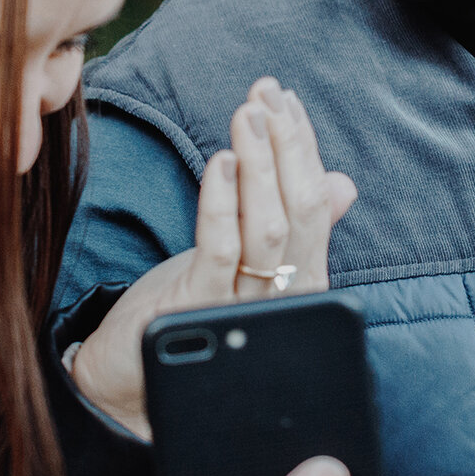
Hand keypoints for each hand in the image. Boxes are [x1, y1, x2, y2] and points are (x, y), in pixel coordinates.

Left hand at [72, 80, 355, 438]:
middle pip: (301, 209)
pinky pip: (222, 251)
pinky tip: (221, 162)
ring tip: (248, 113)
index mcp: (302, 277)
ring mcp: (244, 305)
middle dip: (285, 144)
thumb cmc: (193, 310)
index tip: (285, 98)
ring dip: (260, 162)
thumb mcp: (245, 258)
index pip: (314, 199)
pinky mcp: (200, 309)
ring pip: (269, 227)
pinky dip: (224, 203)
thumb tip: (342, 183)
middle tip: (266, 94)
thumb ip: (297, 226)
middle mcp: (284, 294)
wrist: (133, 381)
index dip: (301, 145)